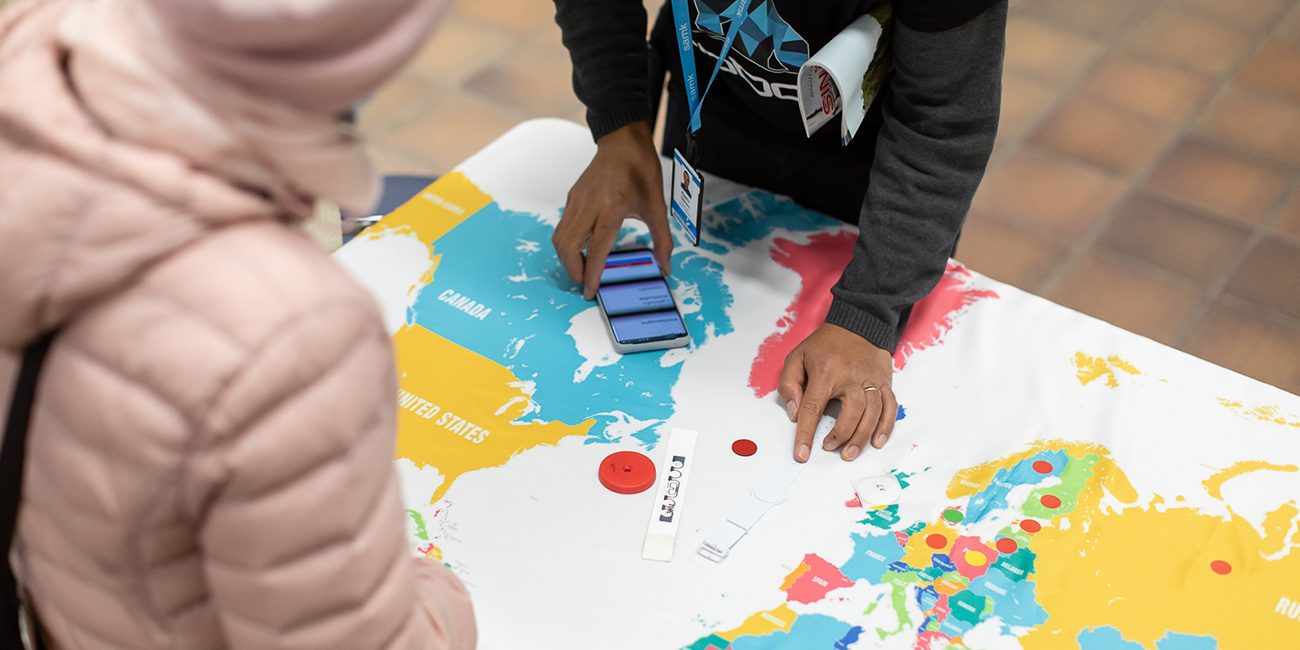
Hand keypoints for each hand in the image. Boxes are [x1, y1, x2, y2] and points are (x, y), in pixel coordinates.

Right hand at [553, 121, 672, 298]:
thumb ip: (662, 239)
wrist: (623, 140)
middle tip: (586, 283)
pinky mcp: (572, 198)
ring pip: (559, 238)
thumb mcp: (656, 206)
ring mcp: (576, 201)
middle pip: (568, 247)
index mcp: (611, 207)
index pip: (595, 249)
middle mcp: (589, 205)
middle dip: (574, 271)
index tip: (590, 292)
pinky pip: (563, 227)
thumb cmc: (641, 170)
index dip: (591, 274)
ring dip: (567, 259)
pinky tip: (583, 248)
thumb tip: (665, 266)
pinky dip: (568, 244)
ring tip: (583, 269)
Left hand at [778, 323, 896, 462]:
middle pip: (850, 414)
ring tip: (849, 452)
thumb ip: (789, 385)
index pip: (813, 409)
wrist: (858, 323)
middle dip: (840, 436)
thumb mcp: (797, 357)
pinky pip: (890, 407)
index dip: (806, 435)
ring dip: (861, 437)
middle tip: (829, 447)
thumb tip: (795, 414)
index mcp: (825, 372)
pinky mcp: (885, 382)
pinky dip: (886, 427)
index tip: (802, 455)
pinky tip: (877, 441)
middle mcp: (851, 377)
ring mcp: (871, 380)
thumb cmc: (824, 344)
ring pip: (872, 414)